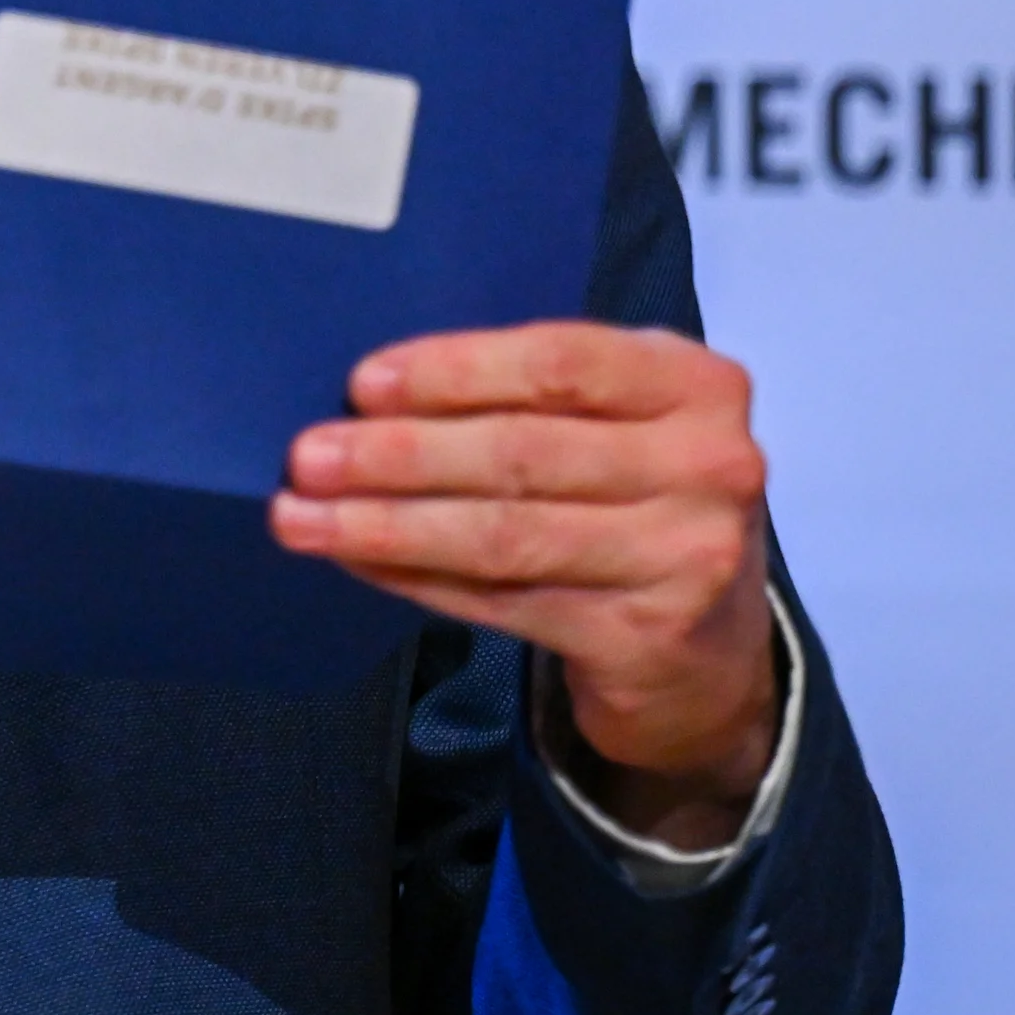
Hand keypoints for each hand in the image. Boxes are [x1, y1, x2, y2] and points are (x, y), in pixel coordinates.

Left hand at [271, 323, 778, 847]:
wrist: (712, 650)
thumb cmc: (637, 497)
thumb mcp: (620, 423)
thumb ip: (534, 396)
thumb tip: (372, 395)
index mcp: (697, 383)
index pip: (561, 363)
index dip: (454, 372)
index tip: (362, 384)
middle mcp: (708, 466)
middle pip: (522, 454)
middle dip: (399, 454)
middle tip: (305, 456)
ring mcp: (685, 559)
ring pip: (503, 535)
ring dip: (388, 525)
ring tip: (301, 517)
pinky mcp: (643, 638)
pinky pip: (501, 600)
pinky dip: (417, 578)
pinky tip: (358, 561)